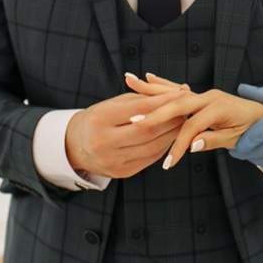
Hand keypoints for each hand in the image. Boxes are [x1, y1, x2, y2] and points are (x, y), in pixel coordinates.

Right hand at [64, 89, 187, 178]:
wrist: (75, 145)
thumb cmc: (100, 118)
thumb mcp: (114, 103)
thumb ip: (144, 97)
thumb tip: (179, 90)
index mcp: (100, 119)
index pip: (138, 109)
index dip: (162, 101)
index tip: (181, 93)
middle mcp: (104, 142)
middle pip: (147, 130)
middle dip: (171, 118)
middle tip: (186, 108)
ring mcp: (112, 161)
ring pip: (152, 147)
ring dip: (172, 133)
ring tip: (183, 121)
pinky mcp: (121, 173)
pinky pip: (150, 158)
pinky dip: (164, 146)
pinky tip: (172, 136)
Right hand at [125, 73, 262, 168]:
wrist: (262, 116)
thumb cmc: (251, 129)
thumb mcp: (236, 139)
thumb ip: (214, 140)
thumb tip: (193, 145)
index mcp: (218, 108)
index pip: (192, 127)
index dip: (179, 144)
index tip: (168, 163)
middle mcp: (209, 96)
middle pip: (178, 104)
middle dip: (155, 113)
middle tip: (135, 121)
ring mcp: (204, 93)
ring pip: (174, 92)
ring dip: (151, 89)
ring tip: (130, 82)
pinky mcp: (201, 94)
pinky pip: (178, 89)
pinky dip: (162, 85)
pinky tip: (148, 79)